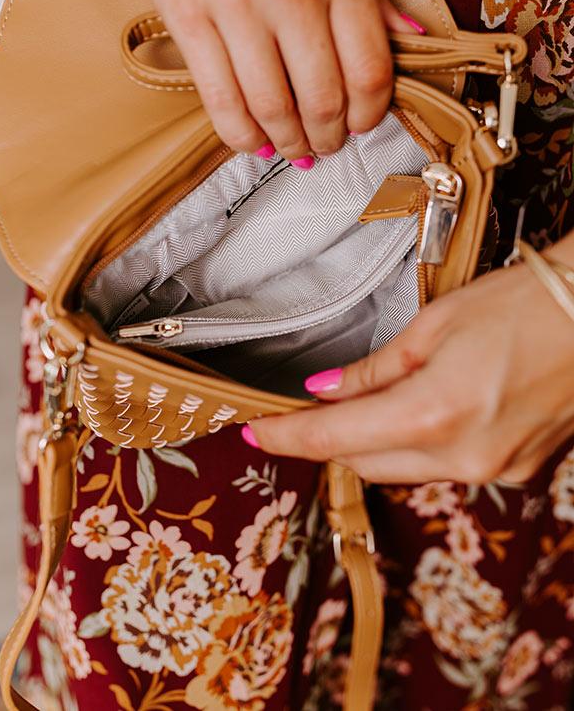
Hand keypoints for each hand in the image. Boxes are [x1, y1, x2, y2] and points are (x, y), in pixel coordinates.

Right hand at [39, 0, 419, 161]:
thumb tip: (409, 37)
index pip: (369, 70)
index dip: (370, 115)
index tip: (362, 126)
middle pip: (324, 100)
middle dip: (329, 138)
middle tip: (325, 145)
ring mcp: (236, 7)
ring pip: (272, 108)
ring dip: (288, 143)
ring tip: (292, 148)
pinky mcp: (188, 18)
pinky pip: (221, 100)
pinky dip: (240, 134)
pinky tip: (252, 140)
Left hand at [249, 246, 573, 483]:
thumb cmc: (522, 304)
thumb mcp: (435, 326)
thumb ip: (374, 370)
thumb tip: (324, 391)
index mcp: (433, 415)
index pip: (334, 439)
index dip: (285, 437)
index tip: (254, 431)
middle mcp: (463, 458)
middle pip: (365, 462)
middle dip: (328, 439)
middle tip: (302, 409)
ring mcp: (495, 472)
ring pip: (405, 469)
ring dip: (373, 443)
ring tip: (356, 405)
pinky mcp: (517, 471)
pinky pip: (445, 467)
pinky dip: (419, 445)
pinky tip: (416, 413)